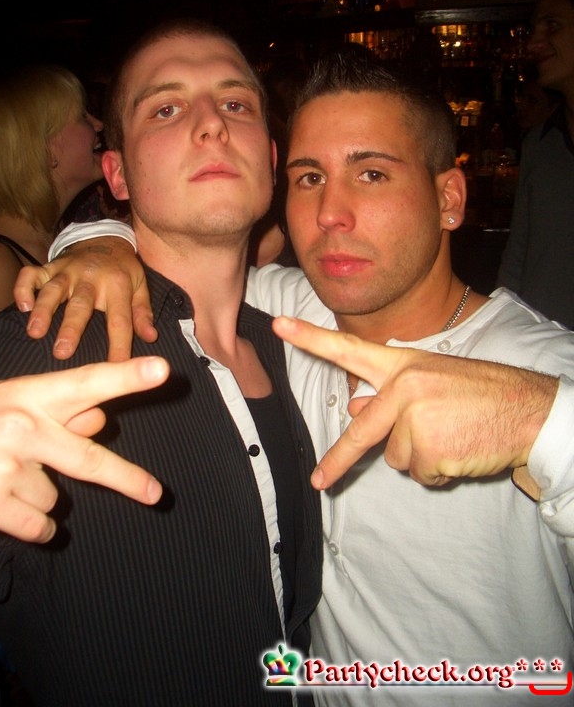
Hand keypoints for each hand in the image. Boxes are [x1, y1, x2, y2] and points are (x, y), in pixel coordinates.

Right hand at [0, 356, 168, 541]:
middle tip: (154, 493)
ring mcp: (4, 468)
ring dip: (40, 495)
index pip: (87, 383)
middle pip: (88, 459)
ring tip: (3, 477)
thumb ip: (53, 411)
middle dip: (126, 478)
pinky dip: (33, 525)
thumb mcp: (7, 405)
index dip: (126, 377)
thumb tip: (100, 420)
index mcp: (28, 396)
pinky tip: (5, 507)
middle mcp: (20, 428)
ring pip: (57, 497)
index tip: (163, 369)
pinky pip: (40, 525)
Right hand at [13, 237, 155, 361]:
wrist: (104, 238)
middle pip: (80, 305)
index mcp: (118, 285)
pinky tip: (22, 307)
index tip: (115, 368)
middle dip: (71, 329)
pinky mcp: (49, 266)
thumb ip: (142, 313)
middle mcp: (91, 278)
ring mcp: (67, 271)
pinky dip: (23, 289)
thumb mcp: (140, 286)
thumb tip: (151, 338)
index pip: (119, 319)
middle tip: (62, 353)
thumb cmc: (122, 270)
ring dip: (43, 311)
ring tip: (34, 333)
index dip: (118, 344)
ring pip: (52, 290)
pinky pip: (31, 274)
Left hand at [272, 316, 556, 491]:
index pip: (348, 349)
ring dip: (418, 455)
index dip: (311, 337)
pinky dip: (435, 471)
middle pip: (360, 431)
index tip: (279, 325)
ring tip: (450, 436)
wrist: (527, 410)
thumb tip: (355, 412)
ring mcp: (415, 418)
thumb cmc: (478, 393)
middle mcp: (403, 388)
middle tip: (319, 480)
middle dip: (338, 461)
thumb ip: (390, 396)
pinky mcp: (430, 449)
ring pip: (394, 456)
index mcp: (402, 365)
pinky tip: (458, 450)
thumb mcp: (431, 382)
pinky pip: (418, 473)